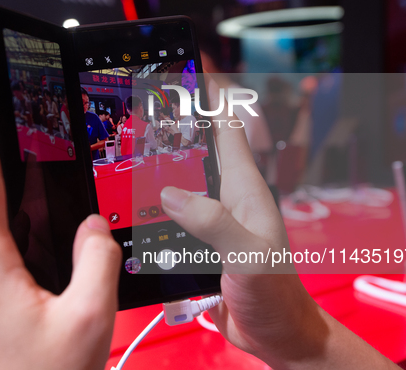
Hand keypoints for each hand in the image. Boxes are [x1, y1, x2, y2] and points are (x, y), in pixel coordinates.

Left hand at [0, 75, 120, 369]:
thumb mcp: (90, 319)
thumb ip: (96, 258)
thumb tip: (90, 228)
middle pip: (3, 221)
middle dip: (38, 231)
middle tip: (63, 277)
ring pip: (3, 251)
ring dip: (34, 263)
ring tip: (57, 306)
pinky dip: (22, 277)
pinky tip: (43, 309)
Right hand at [160, 77, 398, 368]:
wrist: (276, 332)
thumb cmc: (275, 294)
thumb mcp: (248, 256)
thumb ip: (213, 223)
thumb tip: (171, 193)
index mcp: (245, 191)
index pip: (228, 130)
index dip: (211, 98)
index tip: (189, 73)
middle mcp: (228, 199)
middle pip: (198, 151)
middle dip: (174, 128)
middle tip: (143, 111)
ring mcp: (214, 220)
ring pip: (181, 182)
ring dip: (159, 168)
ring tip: (129, 154)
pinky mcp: (201, 242)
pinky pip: (173, 215)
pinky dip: (154, 206)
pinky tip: (135, 207)